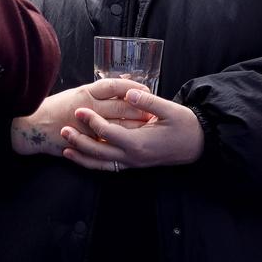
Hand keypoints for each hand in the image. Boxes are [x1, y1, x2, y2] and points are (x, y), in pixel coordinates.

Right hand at [10, 79, 152, 155]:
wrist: (31, 127)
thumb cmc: (56, 107)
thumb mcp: (77, 93)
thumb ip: (99, 93)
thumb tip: (125, 87)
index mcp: (86, 92)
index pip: (114, 86)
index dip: (132, 86)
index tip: (145, 89)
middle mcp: (87, 107)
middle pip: (120, 106)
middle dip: (139, 109)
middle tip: (154, 110)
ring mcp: (85, 126)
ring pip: (116, 125)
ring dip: (134, 125)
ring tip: (149, 125)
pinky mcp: (84, 141)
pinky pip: (106, 142)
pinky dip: (120, 140)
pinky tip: (131, 140)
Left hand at [60, 89, 205, 170]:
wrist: (198, 145)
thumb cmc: (185, 125)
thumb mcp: (170, 110)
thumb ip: (147, 102)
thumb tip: (128, 94)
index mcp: (139, 143)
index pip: (108, 133)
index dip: (91, 121)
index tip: (79, 110)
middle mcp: (132, 157)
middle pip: (98, 151)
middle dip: (79, 141)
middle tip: (63, 129)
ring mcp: (133, 163)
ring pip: (100, 164)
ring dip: (82, 156)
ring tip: (65, 148)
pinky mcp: (134, 164)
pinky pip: (108, 167)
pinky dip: (93, 163)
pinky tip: (84, 157)